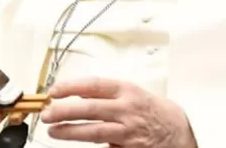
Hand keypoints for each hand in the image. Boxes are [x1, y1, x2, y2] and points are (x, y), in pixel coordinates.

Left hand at [41, 78, 196, 147]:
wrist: (179, 131)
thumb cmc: (149, 109)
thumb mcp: (130, 93)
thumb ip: (105, 94)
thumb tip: (75, 96)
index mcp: (125, 90)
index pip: (93, 85)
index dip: (70, 87)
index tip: (53, 91)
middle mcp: (127, 110)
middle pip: (89, 109)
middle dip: (64, 111)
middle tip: (46, 114)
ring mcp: (129, 131)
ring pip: (94, 132)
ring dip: (70, 132)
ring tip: (53, 131)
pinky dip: (90, 147)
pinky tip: (75, 144)